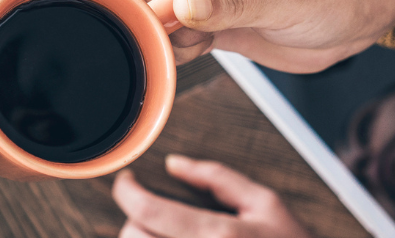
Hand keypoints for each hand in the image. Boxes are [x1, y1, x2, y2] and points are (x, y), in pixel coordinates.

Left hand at [113, 155, 312, 237]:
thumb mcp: (268, 206)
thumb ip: (219, 179)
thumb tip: (176, 164)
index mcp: (220, 236)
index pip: (148, 210)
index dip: (127, 190)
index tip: (127, 181)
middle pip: (133, 236)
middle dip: (136, 220)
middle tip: (152, 214)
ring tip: (163, 234)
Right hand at [129, 0, 394, 72]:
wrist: (355, 16)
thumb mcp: (285, 1)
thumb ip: (230, 5)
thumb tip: (180, 6)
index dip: (158, 13)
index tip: (180, 38)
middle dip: (162, 30)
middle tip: (201, 43)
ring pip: (152, 18)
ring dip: (170, 41)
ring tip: (210, 43)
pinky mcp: (202, 15)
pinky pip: (169, 33)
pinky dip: (178, 49)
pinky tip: (206, 48)